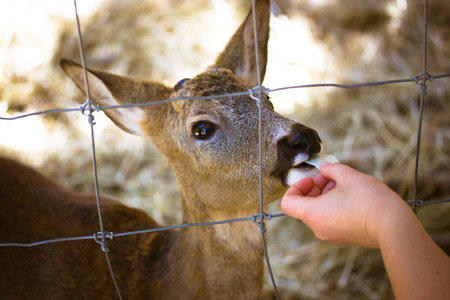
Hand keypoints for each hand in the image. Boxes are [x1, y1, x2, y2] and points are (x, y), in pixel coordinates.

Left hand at [281, 162, 410, 247]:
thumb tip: (324, 168)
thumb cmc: (370, 200)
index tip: (313, 179)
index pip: (288, 203)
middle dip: (314, 188)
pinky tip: (352, 196)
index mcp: (313, 214)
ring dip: (325, 196)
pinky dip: (334, 206)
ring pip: (318, 212)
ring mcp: (331, 235)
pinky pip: (330, 220)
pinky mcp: (343, 237)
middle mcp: (318, 228)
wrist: (395, 227)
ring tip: (344, 184)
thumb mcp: (348, 176)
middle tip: (330, 177)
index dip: (296, 187)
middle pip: (304, 206)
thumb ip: (331, 169)